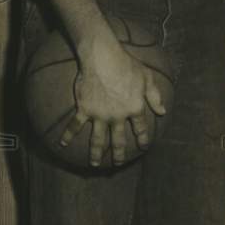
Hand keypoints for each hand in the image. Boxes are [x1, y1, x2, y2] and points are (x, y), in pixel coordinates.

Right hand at [61, 25, 166, 165]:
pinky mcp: (84, 110)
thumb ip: (155, 96)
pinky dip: (68, 135)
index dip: (143, 139)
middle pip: (118, 140)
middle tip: (117, 164)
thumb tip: (162, 111)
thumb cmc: (127, 65)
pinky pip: (75, 125)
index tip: (143, 148)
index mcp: (135, 108)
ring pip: (98, 140)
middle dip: (119, 154)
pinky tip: (62, 144)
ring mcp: (100, 115)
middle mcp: (118, 116)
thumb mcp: (147, 78)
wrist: (103, 59)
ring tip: (95, 164)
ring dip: (96, 153)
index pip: (141, 128)